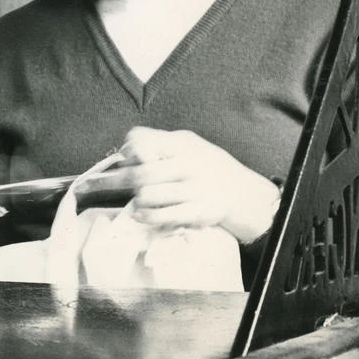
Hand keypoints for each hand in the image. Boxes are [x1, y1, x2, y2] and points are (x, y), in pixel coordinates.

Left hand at [113, 127, 279, 243]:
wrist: (237, 189)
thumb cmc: (202, 163)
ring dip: (137, 198)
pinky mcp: (196, 213)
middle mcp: (189, 165)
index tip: (125, 159)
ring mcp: (194, 190)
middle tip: (121, 183)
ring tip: (139, 198)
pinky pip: (160, 216)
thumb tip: (125, 152)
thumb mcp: (185, 142)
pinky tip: (140, 213)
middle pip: (142, 173)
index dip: (128, 152)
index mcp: (182, 144)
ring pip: (149, 196)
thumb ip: (156, 141)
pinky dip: (144, 216)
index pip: (143, 142)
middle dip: (124, 180)